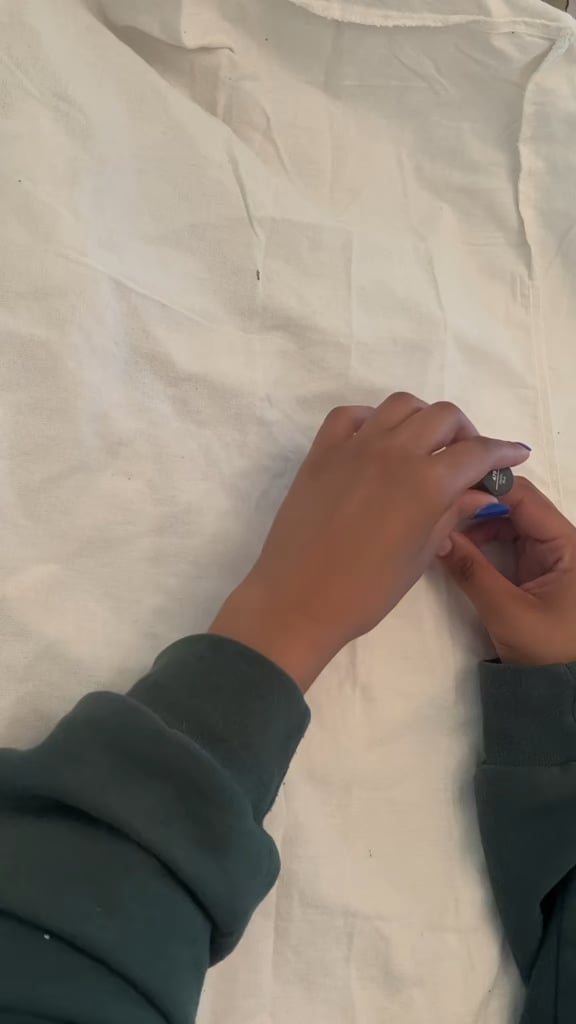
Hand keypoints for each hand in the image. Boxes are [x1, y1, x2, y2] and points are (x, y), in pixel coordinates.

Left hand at [210, 394, 529, 688]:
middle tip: (465, 457)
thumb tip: (480, 494)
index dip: (502, 451)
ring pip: (400, 405)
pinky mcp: (321, 451)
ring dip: (421, 418)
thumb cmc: (366, 590)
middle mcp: (394, 452)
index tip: (514, 455)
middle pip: (443, 416)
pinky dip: (372, 419)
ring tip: (423, 445)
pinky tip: (377, 442)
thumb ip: (453, 514)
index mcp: (426, 482)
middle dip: (464, 432)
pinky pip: (351, 415)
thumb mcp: (421, 555)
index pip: (476, 451)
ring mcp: (354, 446)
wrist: (297, 600)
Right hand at [440, 476, 575, 664]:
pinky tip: (460, 544)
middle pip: (518, 504)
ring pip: (510, 520)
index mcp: (569, 544)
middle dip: (479, 503)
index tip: (449, 491)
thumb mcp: (506, 611)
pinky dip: (483, 538)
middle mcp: (562, 541)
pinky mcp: (537, 568)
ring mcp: (550, 553)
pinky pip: (508, 540)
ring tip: (445, 527)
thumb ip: (471, 571)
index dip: (488, 489)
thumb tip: (435, 537)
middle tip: (441, 508)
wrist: (562, 687)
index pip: (526, 498)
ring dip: (478, 521)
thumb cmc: (547, 650)